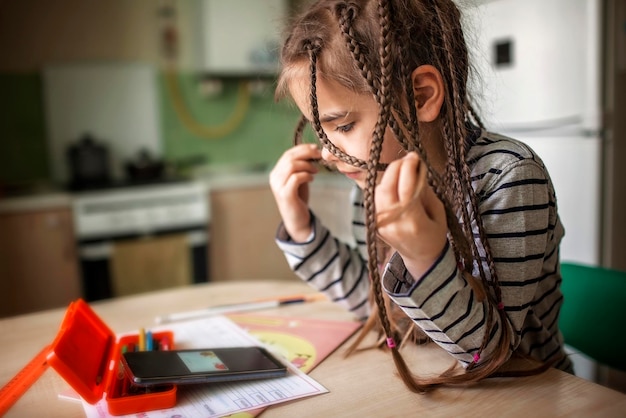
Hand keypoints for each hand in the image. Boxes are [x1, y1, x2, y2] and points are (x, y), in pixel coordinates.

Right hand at [269, 144, 321, 241]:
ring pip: (292, 166)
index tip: (315, 148)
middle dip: (306, 153)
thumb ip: (301, 167)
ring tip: (315, 170)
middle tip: (318, 155)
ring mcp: (278, 186)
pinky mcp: (285, 195)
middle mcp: (274, 178)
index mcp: (276, 172)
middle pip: (289, 158)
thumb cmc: (299, 199)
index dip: (302, 149)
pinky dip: (306, 175)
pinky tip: (312, 179)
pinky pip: (295, 178)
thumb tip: (312, 151)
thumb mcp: (299, 179)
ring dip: (307, 165)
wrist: (297, 220)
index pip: (288, 154)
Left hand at [375, 152, 447, 276]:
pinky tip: (395, 183)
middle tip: (407, 159)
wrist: (420, 257)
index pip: (406, 188)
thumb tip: (415, 168)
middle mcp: (392, 223)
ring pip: (378, 191)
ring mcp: (380, 224)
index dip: (409, 168)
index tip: (415, 155)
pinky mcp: (373, 223)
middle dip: (396, 168)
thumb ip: (424, 190)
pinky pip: (375, 199)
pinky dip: (384, 187)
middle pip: (386, 187)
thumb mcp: (438, 211)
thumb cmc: (434, 234)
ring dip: (389, 176)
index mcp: (413, 222)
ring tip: (403, 170)